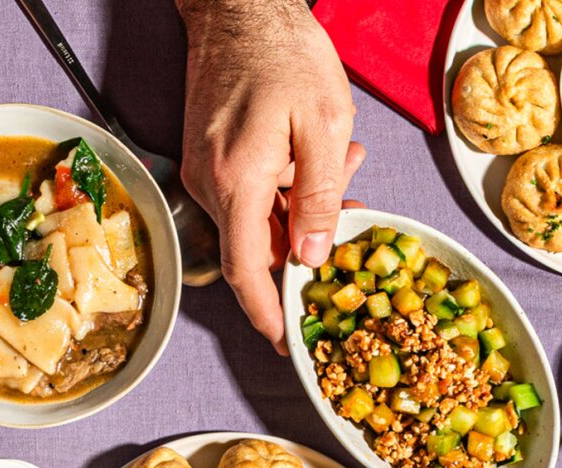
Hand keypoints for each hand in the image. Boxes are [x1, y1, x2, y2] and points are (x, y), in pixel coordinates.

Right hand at [176, 0, 363, 351]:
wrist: (238, 7)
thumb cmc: (283, 53)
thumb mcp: (323, 125)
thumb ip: (318, 196)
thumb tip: (312, 257)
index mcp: (236, 181)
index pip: (245, 270)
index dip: (267, 311)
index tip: (287, 340)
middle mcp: (210, 183)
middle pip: (255, 247)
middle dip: (306, 245)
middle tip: (355, 217)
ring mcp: (206, 170)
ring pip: (257, 218)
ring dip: (303, 208)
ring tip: (347, 164)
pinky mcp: (211, 157)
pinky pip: (250, 194)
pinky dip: (287, 188)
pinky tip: (319, 156)